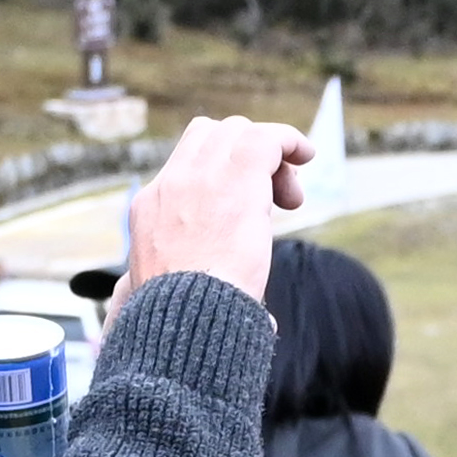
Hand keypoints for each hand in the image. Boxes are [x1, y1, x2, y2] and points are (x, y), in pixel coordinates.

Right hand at [122, 113, 308, 306]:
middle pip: (210, 138)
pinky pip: (267, 136)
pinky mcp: (237, 174)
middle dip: (245, 161)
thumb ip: (179, 301)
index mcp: (150, 209)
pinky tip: (306, 154)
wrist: (188, 316)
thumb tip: (258, 324)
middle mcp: (171, 184)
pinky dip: (289, 140)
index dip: (220, 180)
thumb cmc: (183, 319)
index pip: (185, 169)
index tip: (247, 213)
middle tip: (274, 203)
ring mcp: (201, 174)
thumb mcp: (165, 302)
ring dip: (269, 155)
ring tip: (289, 197)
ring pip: (238, 132)